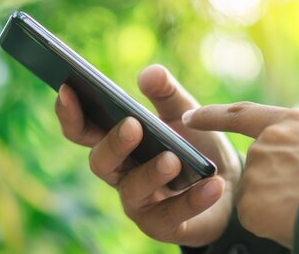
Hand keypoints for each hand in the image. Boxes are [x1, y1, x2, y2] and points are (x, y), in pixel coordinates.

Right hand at [55, 64, 241, 246]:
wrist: (230, 184)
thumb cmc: (195, 146)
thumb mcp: (184, 113)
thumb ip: (167, 93)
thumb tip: (149, 73)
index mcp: (117, 142)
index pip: (83, 130)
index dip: (71, 113)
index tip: (67, 89)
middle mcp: (120, 174)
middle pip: (101, 162)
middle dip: (114, 143)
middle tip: (133, 125)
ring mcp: (139, 203)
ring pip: (133, 191)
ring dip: (151, 174)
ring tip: (173, 159)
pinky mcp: (163, 225)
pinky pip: (172, 215)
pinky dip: (192, 200)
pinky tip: (211, 184)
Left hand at [182, 102, 298, 246]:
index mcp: (291, 122)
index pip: (242, 115)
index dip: (213, 116)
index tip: (188, 117)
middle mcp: (267, 143)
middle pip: (260, 168)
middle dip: (279, 184)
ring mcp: (257, 173)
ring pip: (260, 197)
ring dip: (281, 206)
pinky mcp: (249, 204)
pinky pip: (259, 219)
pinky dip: (276, 224)